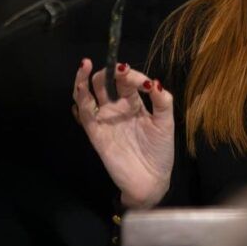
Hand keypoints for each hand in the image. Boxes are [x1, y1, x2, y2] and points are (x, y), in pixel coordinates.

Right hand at [73, 58, 174, 208]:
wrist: (151, 180)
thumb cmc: (160, 149)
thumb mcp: (166, 121)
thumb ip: (162, 100)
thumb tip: (153, 82)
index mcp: (135, 103)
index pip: (127, 81)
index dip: (130, 74)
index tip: (136, 77)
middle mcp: (117, 108)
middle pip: (104, 84)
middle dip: (105, 72)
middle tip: (112, 68)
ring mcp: (105, 120)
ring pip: (89, 96)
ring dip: (84, 81)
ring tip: (85, 65)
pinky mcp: (96, 134)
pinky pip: (85, 116)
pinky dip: (80, 103)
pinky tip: (81, 92)